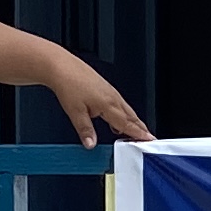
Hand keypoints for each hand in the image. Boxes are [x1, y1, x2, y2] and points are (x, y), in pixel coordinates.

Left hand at [40, 47, 154, 147]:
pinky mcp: (105, 87)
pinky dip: (125, 112)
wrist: (62, 66)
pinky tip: (118, 116)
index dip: (139, 133)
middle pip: (131, 116)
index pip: (127, 123)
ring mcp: (110, 91)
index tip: (149, 139)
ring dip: (134, 120)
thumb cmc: (68, 84)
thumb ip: (85, 130)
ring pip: (127, 109)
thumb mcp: (75, 113)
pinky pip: (120, 103)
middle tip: (149, 137)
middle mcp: (112, 97)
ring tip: (138, 130)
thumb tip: (91, 144)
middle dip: (141, 127)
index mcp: (108, 104)